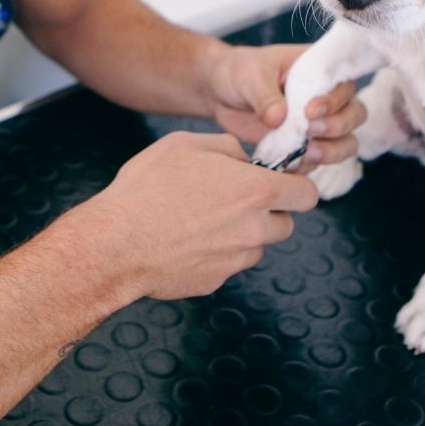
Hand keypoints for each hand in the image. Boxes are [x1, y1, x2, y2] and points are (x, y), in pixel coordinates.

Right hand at [83, 131, 318, 299]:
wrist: (117, 242)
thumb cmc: (148, 188)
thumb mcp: (185, 144)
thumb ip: (227, 147)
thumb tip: (244, 161)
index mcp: (254, 191)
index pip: (307, 195)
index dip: (297, 186)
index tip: (282, 183)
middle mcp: (253, 229)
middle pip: (285, 224)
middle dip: (267, 212)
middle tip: (233, 199)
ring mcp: (235, 260)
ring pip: (256, 246)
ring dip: (242, 234)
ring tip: (202, 219)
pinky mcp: (215, 281)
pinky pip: (228, 264)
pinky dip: (215, 253)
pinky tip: (185, 239)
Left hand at [204, 43, 365, 167]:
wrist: (220, 92)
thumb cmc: (240, 71)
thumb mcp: (250, 76)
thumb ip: (265, 96)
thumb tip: (279, 118)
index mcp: (318, 71)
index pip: (345, 85)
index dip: (335, 100)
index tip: (310, 110)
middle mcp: (326, 97)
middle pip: (354, 115)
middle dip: (337, 127)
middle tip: (309, 131)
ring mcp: (316, 123)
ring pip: (345, 142)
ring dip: (331, 151)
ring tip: (306, 154)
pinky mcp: (303, 144)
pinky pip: (318, 161)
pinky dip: (308, 166)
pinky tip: (291, 166)